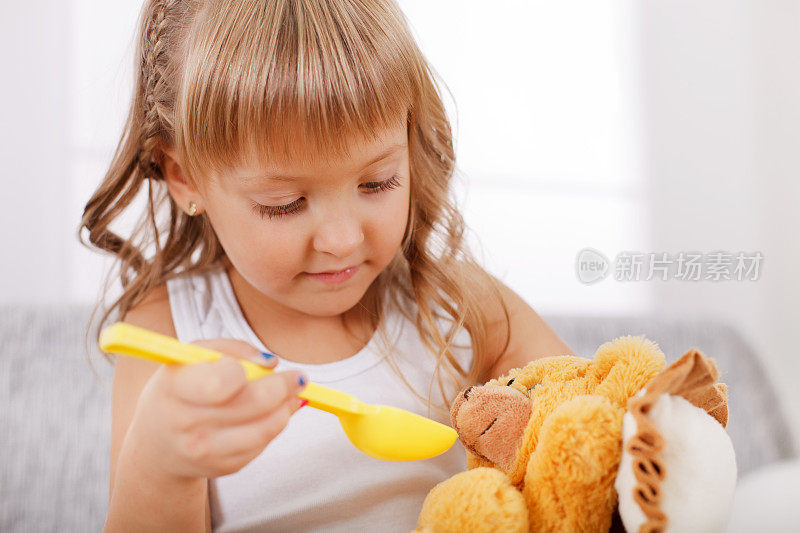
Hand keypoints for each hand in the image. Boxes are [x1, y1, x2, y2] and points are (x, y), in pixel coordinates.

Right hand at [123, 338, 306, 479]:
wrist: (157, 441)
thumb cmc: (182, 386)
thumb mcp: (195, 355)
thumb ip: (234, 349)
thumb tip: (271, 362)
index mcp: (176, 387)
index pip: (223, 382)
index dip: (248, 370)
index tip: (265, 364)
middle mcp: (186, 424)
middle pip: (255, 404)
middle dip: (285, 386)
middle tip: (299, 377)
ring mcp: (205, 451)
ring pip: (266, 428)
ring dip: (286, 408)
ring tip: (291, 394)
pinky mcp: (222, 467)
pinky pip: (262, 445)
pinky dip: (273, 426)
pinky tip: (272, 413)